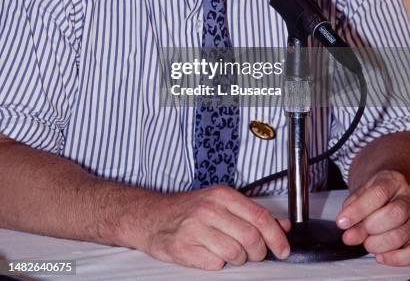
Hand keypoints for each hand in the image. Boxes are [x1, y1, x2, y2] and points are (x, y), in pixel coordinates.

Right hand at [136, 185, 290, 269]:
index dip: (276, 237)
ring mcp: (196, 229)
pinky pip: (216, 265)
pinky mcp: (185, 249)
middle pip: (251, 238)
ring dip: (238, 259)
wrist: (153, 217)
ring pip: (236, 254)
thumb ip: (252, 213)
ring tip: (228, 251)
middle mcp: (210, 209)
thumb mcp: (222, 203)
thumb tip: (282, 225)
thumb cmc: (189, 209)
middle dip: (258, 252)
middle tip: (254, 253)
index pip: (260, 217)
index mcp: (222, 195)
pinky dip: (218, 263)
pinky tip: (210, 253)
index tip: (283, 249)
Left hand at [336, 170, 409, 265]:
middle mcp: (408, 197)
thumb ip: (353, 211)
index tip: (342, 222)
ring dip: (380, 244)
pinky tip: (380, 256)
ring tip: (367, 243)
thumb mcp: (361, 194)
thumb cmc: (376, 194)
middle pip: (395, 214)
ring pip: (403, 234)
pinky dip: (394, 258)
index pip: (378, 194)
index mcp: (392, 180)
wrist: (392, 191)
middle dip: (371, 227)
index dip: (358, 210)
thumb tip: (349, 236)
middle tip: (357, 233)